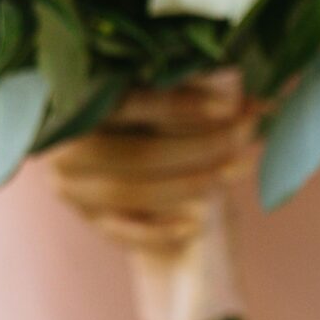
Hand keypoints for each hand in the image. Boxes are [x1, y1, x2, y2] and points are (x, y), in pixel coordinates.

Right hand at [52, 77, 256, 254]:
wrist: (104, 136)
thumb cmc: (139, 102)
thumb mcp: (156, 86)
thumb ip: (192, 87)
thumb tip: (255, 103)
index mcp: (74, 101)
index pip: (129, 103)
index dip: (181, 105)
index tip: (229, 106)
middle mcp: (64, 146)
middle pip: (139, 155)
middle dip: (202, 147)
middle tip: (246, 133)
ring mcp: (72, 185)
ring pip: (134, 193)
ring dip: (193, 184)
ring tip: (238, 167)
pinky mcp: (87, 215)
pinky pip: (121, 231)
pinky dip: (159, 232)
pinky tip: (196, 225)